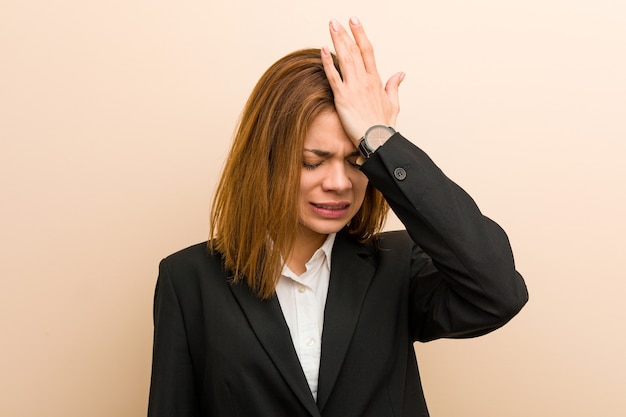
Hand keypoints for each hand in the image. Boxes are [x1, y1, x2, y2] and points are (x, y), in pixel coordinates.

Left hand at [321, 17, 404, 145]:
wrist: (378, 141)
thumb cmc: (384, 126)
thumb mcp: (393, 104)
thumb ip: (394, 86)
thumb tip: (400, 74)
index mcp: (376, 80)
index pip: (368, 51)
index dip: (360, 35)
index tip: (354, 22)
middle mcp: (365, 80)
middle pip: (354, 51)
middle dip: (345, 33)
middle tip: (336, 20)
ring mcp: (354, 88)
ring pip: (345, 59)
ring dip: (337, 40)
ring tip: (331, 26)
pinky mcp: (342, 98)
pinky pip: (334, 76)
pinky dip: (328, 62)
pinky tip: (322, 50)